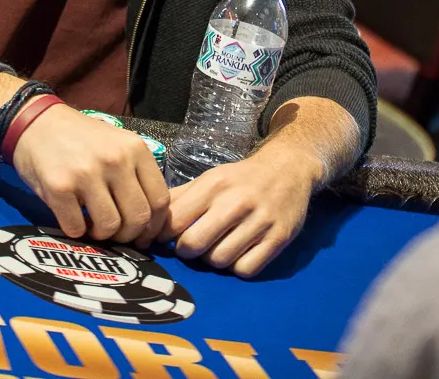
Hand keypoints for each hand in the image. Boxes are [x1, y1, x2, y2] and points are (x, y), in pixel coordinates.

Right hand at [12, 106, 169, 243]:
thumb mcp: (116, 145)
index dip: (154, 226)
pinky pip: (77, 228)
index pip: (160, 200)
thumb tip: (148, 221)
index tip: (142, 234)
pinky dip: (76, 231)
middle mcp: (115, 160)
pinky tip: (72, 218)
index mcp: (134, 148)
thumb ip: (134, 175)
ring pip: (110, 226)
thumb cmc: (78, 137)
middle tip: (115, 233)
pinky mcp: (59, 187)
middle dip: (128, 235)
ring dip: (101, 234)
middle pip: (138, 217)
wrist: (35, 122)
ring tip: (92, 224)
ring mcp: (86, 173)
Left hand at [156, 141, 321, 276]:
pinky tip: (238, 254)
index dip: (163, 235)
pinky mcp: (278, 239)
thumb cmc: (241, 178)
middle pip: (194, 245)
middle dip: (187, 251)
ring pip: (219, 261)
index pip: (175, 220)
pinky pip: (246, 270)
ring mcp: (259, 221)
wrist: (288, 169)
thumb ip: (181, 197)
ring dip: (213, 260)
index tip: (164, 239)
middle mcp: (236, 202)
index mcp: (214, 185)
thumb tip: (151, 220)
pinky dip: (238, 267)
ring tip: (216, 248)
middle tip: (191, 247)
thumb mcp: (210, 178)